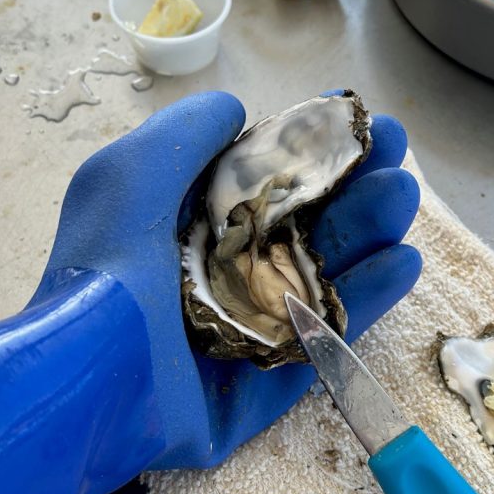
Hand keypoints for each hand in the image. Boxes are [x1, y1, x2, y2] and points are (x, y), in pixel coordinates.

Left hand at [34, 91, 421, 467]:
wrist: (90, 378)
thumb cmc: (110, 265)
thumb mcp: (132, 172)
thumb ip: (187, 133)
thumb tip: (238, 111)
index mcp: (189, 224)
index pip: (263, 178)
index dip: (309, 146)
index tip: (352, 117)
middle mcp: (221, 272)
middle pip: (303, 222)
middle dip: (351, 181)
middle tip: (396, 150)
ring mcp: (249, 328)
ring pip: (323, 274)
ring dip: (368, 230)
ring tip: (402, 196)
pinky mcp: (269, 382)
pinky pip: (327, 337)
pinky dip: (366, 300)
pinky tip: (403, 260)